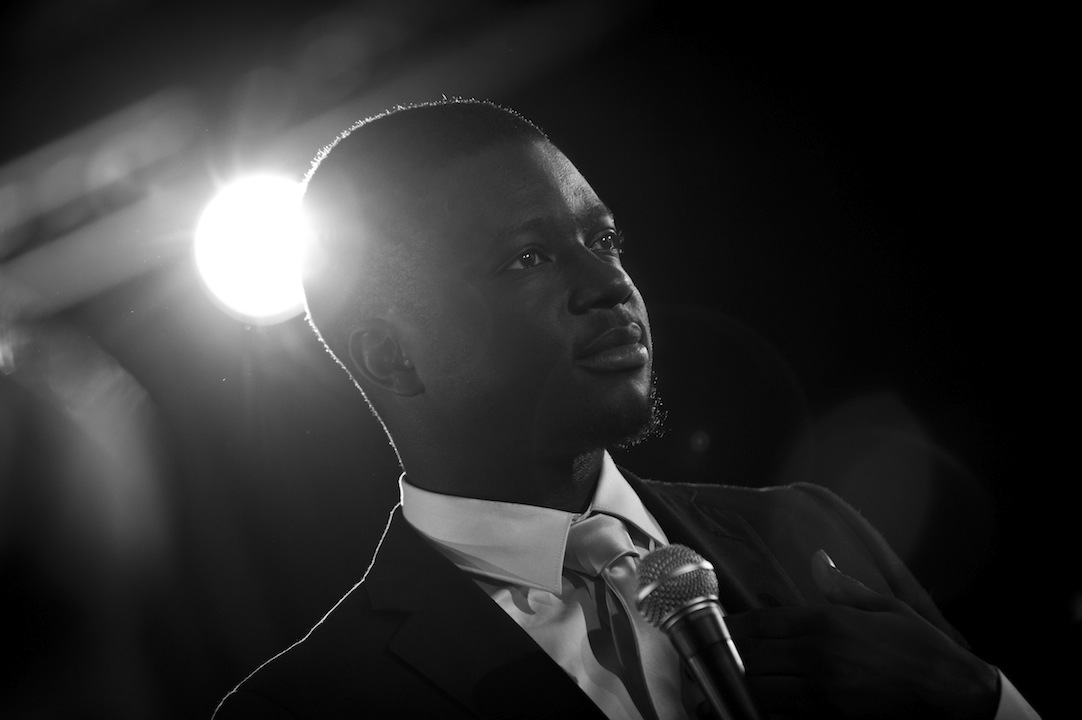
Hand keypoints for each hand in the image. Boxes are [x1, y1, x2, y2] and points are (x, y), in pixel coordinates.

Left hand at [723, 550, 999, 718]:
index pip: (756, 623)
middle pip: (747, 656)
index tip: (715, 629)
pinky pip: (779, 716)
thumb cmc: (919, 647)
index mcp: (824, 622)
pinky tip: (751, 707)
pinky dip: (762, 711)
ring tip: (718, 686)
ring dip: (736, 687)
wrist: (952, 693)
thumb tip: (819, 559)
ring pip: (756, 689)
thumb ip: (842, 586)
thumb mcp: (883, 606)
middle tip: (706, 660)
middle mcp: (815, 655)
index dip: (728, 627)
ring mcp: (819, 692)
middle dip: (724, 658)